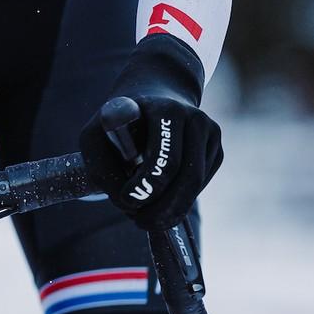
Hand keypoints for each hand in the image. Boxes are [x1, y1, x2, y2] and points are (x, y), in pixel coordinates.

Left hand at [78, 35, 223, 230]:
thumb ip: (103, 168)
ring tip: (146, 219)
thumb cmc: (119, 121)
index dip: (147, 187)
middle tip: (139, 222)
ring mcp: (211, 133)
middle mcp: (195, 119)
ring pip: (196, 186)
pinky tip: (161, 197)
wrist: (155, 91)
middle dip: (162, 208)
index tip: (125, 202)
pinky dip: (181, 199)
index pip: (165, 159)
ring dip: (172, 210)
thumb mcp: (96, 135)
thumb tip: (127, 203)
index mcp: (166, 110)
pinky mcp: (217, 149)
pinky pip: (201, 184)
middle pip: (187, 177)